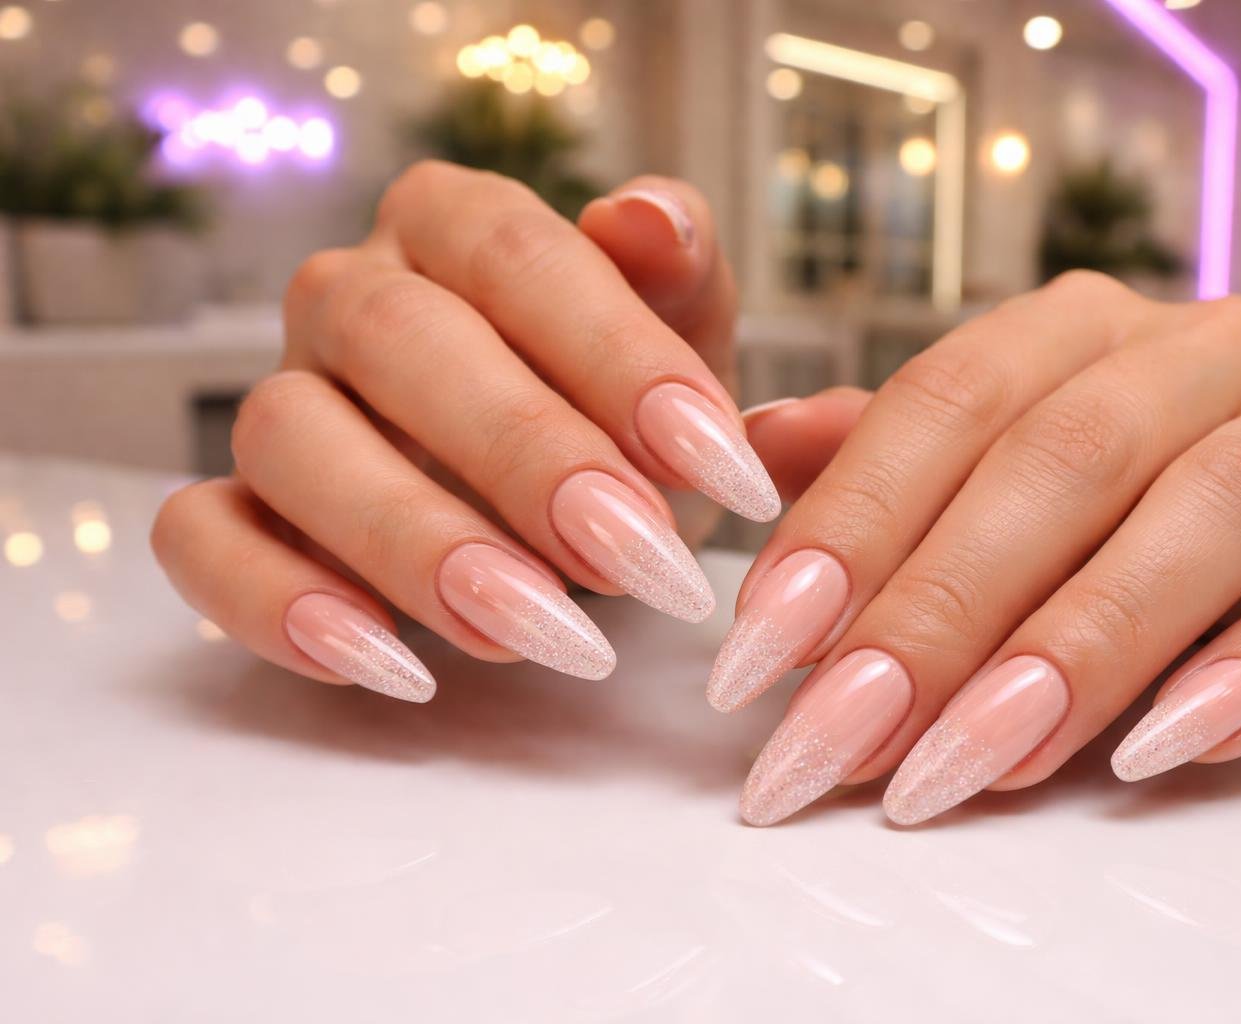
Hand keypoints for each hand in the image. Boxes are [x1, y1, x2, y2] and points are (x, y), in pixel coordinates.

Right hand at [153, 163, 774, 700]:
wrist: (569, 501)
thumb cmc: (623, 406)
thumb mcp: (682, 335)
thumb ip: (680, 270)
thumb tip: (644, 216)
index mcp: (453, 223)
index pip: (516, 254)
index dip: (616, 352)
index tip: (714, 459)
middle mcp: (347, 295)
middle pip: (397, 340)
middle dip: (526, 455)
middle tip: (638, 557)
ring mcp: (280, 400)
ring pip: (292, 440)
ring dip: (416, 544)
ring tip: (542, 632)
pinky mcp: (232, 507)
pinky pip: (202, 540)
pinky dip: (279, 605)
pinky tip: (392, 668)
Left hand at [718, 272, 1240, 824]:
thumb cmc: (1118, 483)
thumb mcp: (993, 451)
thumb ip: (880, 454)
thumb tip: (754, 450)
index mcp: (1072, 324)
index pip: (942, 405)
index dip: (845, 529)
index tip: (759, 659)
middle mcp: (1197, 350)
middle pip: (1058, 465)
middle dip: (937, 617)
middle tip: (843, 744)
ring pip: (1202, 515)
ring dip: (1080, 650)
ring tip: (975, 760)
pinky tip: (1169, 746)